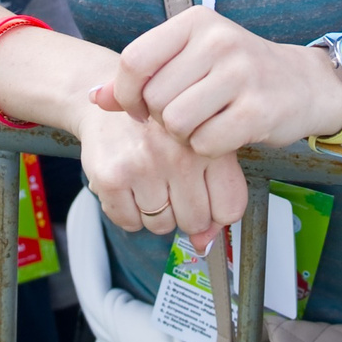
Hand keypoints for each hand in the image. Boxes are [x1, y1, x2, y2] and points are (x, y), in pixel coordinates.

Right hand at [79, 105, 248, 245]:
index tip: (205, 198)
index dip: (216, 212)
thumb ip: (214, 193)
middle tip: (172, 183)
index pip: (229, 209)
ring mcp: (145, 166)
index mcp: (211, 144)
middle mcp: (180, 155)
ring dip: (155, 211)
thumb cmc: (162, 125)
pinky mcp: (112, 176)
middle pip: (194, 221)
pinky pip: (129, 222)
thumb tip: (206, 245)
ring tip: (149, 178)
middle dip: (184, 211)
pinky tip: (129, 184)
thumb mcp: (200, 145)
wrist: (112, 97)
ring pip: (161, 225)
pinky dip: (128, 212)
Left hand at [103, 6, 341, 155]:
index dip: (126, 93)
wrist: (304, 84)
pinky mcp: (258, 110)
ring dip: (184, 135)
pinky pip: (206, 143)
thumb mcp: (188, 60)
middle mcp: (218, 40)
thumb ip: (140, 76)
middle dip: (161, 119)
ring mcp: (241, 74)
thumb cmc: (236, 73)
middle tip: (185, 116)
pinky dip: (208, 148)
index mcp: (195, 21)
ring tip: (205, 123)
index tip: (140, 108)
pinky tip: (225, 133)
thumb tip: (93, 97)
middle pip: (154, 98)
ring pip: (177, 122)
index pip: (134, 60)